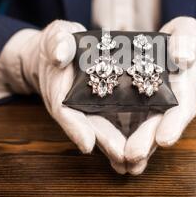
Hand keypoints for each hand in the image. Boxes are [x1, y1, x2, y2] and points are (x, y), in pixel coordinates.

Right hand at [13, 20, 125, 165]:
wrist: (60, 51)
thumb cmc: (60, 41)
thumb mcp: (57, 35)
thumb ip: (57, 42)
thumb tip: (59, 55)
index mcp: (58, 87)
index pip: (64, 109)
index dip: (75, 127)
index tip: (88, 144)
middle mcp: (71, 104)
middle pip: (86, 126)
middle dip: (104, 142)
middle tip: (123, 157)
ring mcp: (84, 108)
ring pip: (99, 129)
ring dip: (114, 146)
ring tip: (134, 161)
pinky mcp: (98, 107)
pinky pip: (109, 122)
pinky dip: (121, 135)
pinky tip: (138, 148)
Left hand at [123, 17, 195, 173]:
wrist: (177, 49)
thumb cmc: (184, 39)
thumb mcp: (189, 33)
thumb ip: (188, 40)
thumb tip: (183, 56)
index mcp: (183, 88)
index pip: (181, 108)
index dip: (174, 124)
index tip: (165, 139)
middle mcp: (168, 104)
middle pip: (158, 126)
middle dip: (146, 142)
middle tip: (132, 156)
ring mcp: (152, 109)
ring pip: (142, 132)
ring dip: (131, 149)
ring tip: (119, 164)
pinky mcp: (135, 108)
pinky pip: (127, 124)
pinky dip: (119, 137)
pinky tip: (108, 152)